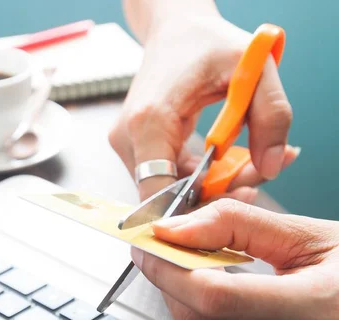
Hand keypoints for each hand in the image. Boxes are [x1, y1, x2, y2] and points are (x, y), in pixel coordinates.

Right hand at [113, 2, 299, 200]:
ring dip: (207, 185)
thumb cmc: (207, 43)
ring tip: (245, 164)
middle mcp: (128, 137)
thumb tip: (272, 166)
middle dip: (213, 193)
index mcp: (149, 122)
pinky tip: (225, 161)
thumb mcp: (253, 70)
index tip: (232, 205)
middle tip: (255, 175)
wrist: (176, 29)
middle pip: (167, 193)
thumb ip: (271, 117)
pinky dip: (197, 176)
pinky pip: (166, 176)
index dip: (193, 211)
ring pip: (167, 188)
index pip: (157, 193)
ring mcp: (127, 143)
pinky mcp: (134, 145)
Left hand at [133, 199, 338, 319]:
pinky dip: (204, 315)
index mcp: (321, 308)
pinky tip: (207, 286)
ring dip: (180, 299)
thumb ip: (238, 225)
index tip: (147, 244)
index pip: (216, 298)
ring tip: (181, 262)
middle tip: (155, 249)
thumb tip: (175, 229)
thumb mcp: (310, 233)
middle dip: (165, 283)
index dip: (168, 269)